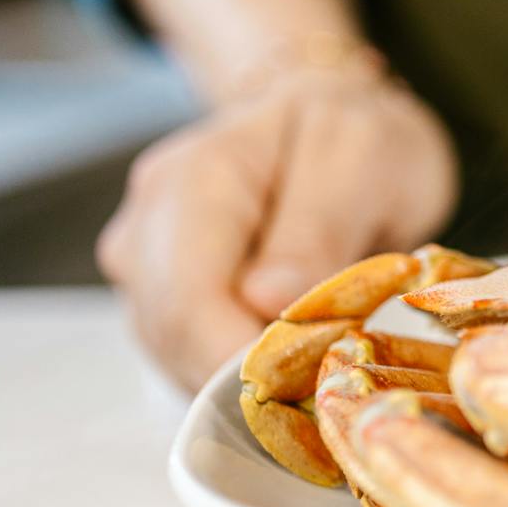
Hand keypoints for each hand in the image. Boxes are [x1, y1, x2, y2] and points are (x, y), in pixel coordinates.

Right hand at [97, 74, 458, 390]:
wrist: (330, 115)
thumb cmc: (352, 134)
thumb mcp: (361, 159)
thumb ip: (316, 226)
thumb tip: (266, 302)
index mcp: (191, 181)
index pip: (186, 299)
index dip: (237, 362)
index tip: (308, 391)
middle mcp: (147, 226)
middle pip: (173, 337)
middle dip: (247, 376)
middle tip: (330, 383)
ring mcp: (146, 265)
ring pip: (176, 357)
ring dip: (245, 378)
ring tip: (321, 366)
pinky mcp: (164, 297)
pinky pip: (190, 356)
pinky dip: (239, 372)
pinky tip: (292, 361)